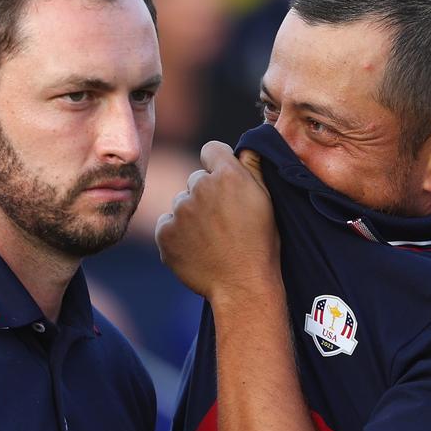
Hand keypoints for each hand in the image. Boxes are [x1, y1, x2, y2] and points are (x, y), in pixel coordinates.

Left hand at [154, 142, 279, 301]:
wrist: (242, 285)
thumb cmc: (260, 244)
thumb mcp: (266, 200)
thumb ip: (252, 166)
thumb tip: (243, 145)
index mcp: (227, 174)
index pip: (211, 150)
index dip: (216, 165)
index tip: (223, 182)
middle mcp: (200, 187)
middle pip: (195, 180)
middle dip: (205, 194)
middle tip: (222, 221)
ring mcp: (179, 210)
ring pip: (181, 203)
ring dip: (190, 216)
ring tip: (211, 239)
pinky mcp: (164, 232)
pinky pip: (167, 224)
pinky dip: (177, 235)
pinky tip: (196, 249)